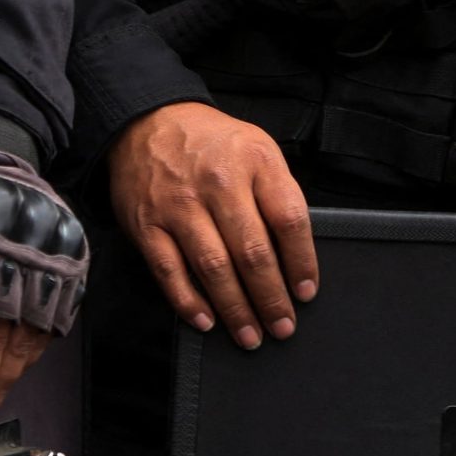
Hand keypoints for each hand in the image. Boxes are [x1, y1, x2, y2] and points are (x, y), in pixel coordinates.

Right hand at [108, 102, 317, 348]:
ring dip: (236, 309)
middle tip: (283, 327)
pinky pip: (170, 271)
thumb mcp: (257, 148)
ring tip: (250, 335)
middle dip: (271, 298)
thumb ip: (277, 194)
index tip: (307, 292)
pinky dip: (188, 301)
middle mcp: (217, 182)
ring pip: (214, 267)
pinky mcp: (148, 224)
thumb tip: (296, 256)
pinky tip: (206, 321)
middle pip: (253, 251)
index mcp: (254, 161)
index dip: (302, 262)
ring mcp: (180, 205)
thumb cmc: (211, 142)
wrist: (149, 120)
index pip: (289, 219)